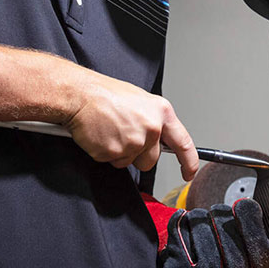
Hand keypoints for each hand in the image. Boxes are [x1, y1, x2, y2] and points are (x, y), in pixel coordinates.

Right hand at [65, 74, 198, 180]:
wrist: (80, 95)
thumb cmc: (104, 94)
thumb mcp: (139, 101)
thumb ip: (153, 120)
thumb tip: (157, 136)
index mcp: (161, 113)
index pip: (183, 143)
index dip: (188, 162)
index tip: (188, 173)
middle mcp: (151, 129)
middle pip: (151, 159)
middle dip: (138, 154)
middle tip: (122, 135)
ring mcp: (133, 142)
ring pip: (130, 162)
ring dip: (120, 152)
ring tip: (109, 131)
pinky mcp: (115, 152)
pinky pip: (112, 161)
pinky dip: (105, 152)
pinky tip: (101, 135)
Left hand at [158, 200, 268, 267]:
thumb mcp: (251, 255)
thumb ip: (255, 229)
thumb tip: (245, 205)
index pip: (250, 218)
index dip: (242, 209)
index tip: (239, 209)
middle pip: (221, 215)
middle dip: (216, 214)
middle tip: (215, 226)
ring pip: (198, 218)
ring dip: (197, 219)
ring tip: (200, 234)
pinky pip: (177, 226)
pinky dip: (178, 222)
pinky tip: (182, 233)